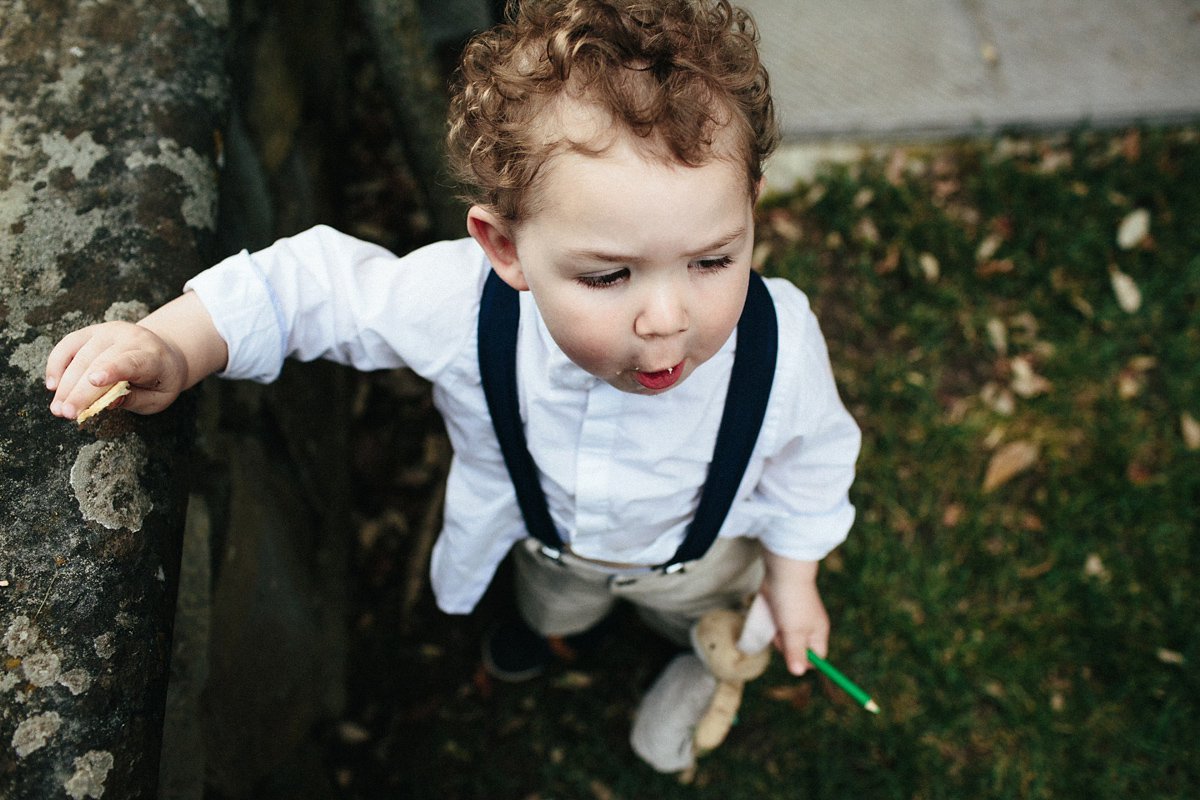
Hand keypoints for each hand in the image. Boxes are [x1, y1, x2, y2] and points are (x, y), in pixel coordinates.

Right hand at [45, 291, 227, 419]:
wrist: (163, 353)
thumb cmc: (160, 381)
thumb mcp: (158, 398)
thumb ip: (135, 400)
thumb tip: (109, 402)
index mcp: (154, 356)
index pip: (132, 361)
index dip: (113, 370)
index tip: (95, 381)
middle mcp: (131, 337)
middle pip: (99, 363)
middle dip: (80, 390)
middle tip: (66, 414)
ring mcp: (109, 331)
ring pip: (80, 355)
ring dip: (65, 384)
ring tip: (58, 409)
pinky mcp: (93, 331)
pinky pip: (68, 345)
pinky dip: (57, 364)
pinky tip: (53, 385)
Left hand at [760, 551, 829, 675]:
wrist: (782, 571)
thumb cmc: (792, 602)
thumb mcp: (794, 632)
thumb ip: (796, 653)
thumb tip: (797, 673)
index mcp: (818, 633)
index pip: (816, 658)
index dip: (804, 661)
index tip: (791, 653)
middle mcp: (809, 627)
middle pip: (797, 651)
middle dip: (785, 646)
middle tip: (782, 631)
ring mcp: (795, 619)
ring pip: (784, 639)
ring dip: (776, 634)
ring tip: (776, 619)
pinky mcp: (783, 611)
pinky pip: (777, 626)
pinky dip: (772, 624)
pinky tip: (771, 613)